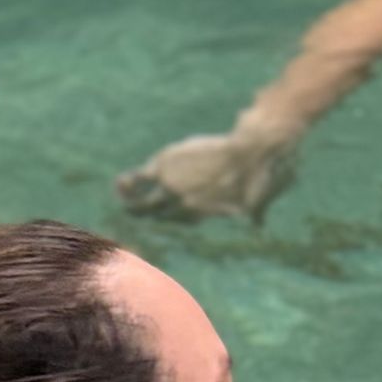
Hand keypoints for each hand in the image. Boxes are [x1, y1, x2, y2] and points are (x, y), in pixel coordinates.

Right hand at [116, 109, 300, 223]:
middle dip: (145, 213)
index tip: (163, 215)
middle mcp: (184, 206)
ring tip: (123, 194)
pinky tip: (121, 183)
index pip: (181, 220)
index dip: (170, 217)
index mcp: (203, 214)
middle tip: (134, 212)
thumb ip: (254, 214)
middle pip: (158, 214)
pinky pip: (139, 179)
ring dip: (131, 199)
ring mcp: (172, 188)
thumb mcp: (257, 202)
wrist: (249, 156)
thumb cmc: (258, 176)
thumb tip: (260, 225)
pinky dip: (129, 183)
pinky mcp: (164, 168)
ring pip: (144, 200)